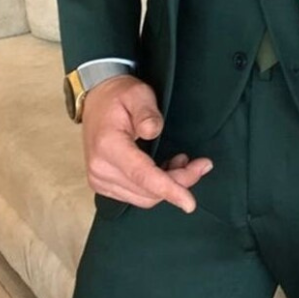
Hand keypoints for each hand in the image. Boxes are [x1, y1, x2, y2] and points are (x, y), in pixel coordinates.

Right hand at [81, 75, 212, 211]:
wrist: (97, 101)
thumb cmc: (119, 96)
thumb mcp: (138, 94)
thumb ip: (147, 112)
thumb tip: (153, 131)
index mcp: (108, 146)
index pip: (142, 175)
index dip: (169, 189)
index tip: (189, 203)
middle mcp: (100, 169)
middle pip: (148, 190)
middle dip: (179, 182)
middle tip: (201, 164)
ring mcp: (99, 180)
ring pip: (144, 198)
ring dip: (169, 185)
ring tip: (181, 161)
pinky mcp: (103, 185)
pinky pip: (136, 196)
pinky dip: (156, 188)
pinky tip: (166, 169)